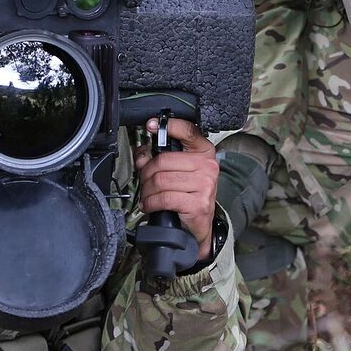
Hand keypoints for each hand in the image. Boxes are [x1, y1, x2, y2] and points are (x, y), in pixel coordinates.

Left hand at [134, 119, 218, 262]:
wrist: (199, 226)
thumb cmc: (189, 195)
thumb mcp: (178, 172)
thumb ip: (160, 159)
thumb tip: (142, 154)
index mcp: (204, 152)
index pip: (188, 131)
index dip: (168, 126)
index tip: (151, 125)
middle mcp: (207, 166)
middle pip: (163, 161)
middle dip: (146, 173)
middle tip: (144, 181)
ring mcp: (205, 185)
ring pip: (161, 180)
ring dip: (147, 190)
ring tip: (147, 196)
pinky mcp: (198, 203)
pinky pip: (165, 197)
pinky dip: (151, 202)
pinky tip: (150, 205)